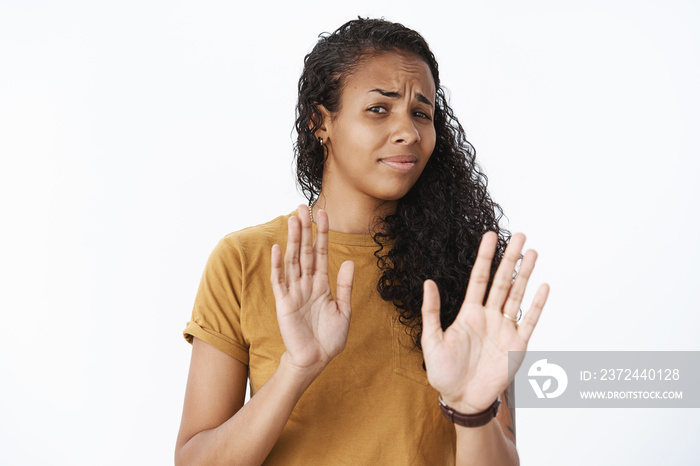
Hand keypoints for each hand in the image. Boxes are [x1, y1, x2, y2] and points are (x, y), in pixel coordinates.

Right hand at [270, 205, 354, 378]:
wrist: (316, 360)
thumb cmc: (330, 338)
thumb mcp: (344, 310)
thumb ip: (345, 286)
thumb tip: (349, 262)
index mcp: (321, 284)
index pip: (321, 253)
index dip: (322, 233)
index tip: (323, 213)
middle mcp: (306, 284)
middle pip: (305, 251)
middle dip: (305, 229)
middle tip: (303, 207)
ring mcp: (294, 292)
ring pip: (293, 260)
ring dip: (293, 240)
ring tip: (293, 220)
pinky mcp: (284, 304)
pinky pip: (280, 281)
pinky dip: (278, 265)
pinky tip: (278, 248)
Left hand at [421, 232, 548, 413]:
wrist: (459, 399)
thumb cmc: (442, 372)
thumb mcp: (431, 339)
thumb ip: (432, 310)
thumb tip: (428, 282)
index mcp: (468, 313)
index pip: (479, 278)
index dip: (485, 257)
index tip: (490, 236)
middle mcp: (489, 317)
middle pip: (502, 282)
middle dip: (511, 259)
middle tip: (520, 236)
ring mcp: (504, 330)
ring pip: (517, 296)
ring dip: (525, 275)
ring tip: (533, 253)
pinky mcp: (517, 346)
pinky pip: (530, 321)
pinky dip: (537, 305)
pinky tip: (543, 286)